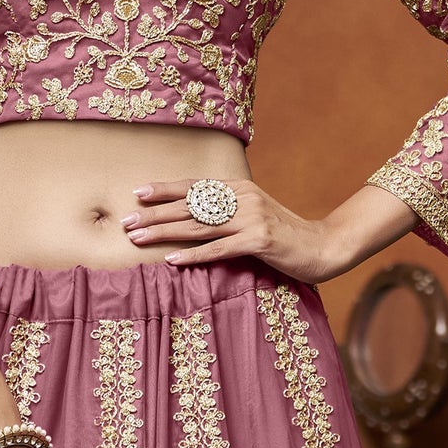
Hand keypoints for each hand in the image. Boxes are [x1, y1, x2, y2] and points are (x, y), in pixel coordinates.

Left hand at [120, 178, 417, 284]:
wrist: (322, 246)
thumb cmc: (284, 235)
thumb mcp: (254, 215)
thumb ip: (227, 211)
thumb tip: (192, 217)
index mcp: (239, 187)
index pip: (194, 186)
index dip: (164, 189)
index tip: (137, 193)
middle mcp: (243, 197)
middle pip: (189, 206)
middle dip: (154, 214)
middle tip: (125, 222)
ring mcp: (252, 217)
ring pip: (198, 225)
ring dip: (164, 233)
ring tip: (137, 238)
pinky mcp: (259, 240)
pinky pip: (219, 249)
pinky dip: (194, 255)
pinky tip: (172, 260)